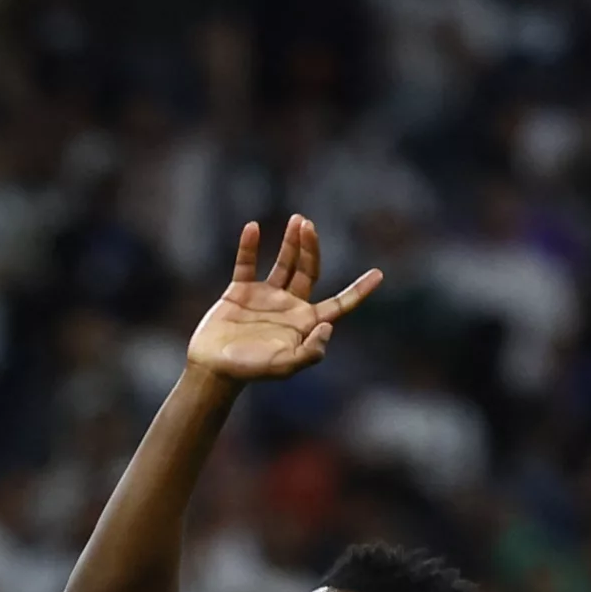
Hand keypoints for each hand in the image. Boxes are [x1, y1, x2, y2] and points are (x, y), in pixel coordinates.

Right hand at [186, 217, 382, 382]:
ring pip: (284, 263)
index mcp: (304, 323)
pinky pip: (247, 264)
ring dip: (292, 242)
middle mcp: (289, 306)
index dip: (359, 291)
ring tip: (298, 220)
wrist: (211, 369)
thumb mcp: (284, 366)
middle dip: (312, 248)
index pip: (339, 303)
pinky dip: (249, 246)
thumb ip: (310, 352)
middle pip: (308, 270)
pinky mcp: (239, 292)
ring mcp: (265, 296)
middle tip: (309, 226)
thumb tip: (328, 326)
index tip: (378, 274)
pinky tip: (253, 228)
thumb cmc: (249, 371)